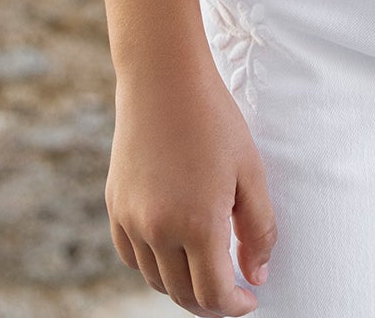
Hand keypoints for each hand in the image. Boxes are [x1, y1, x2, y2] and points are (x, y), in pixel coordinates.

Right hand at [106, 53, 275, 314]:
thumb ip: (259, 230)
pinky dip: (154, 266)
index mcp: (198, 223)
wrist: (163, 78)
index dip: (235, 306)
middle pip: (183, 294)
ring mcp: (131, 220)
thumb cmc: (213, 119)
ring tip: (206, 270)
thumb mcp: (251, 171)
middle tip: (232, 291)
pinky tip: (174, 251)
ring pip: (157, 279)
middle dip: (211, 303)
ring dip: (183, 286)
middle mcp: (159, 229)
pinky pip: (133, 257)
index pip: (214, 294)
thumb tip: (256, 275)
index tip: (249, 300)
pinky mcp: (115, 207)